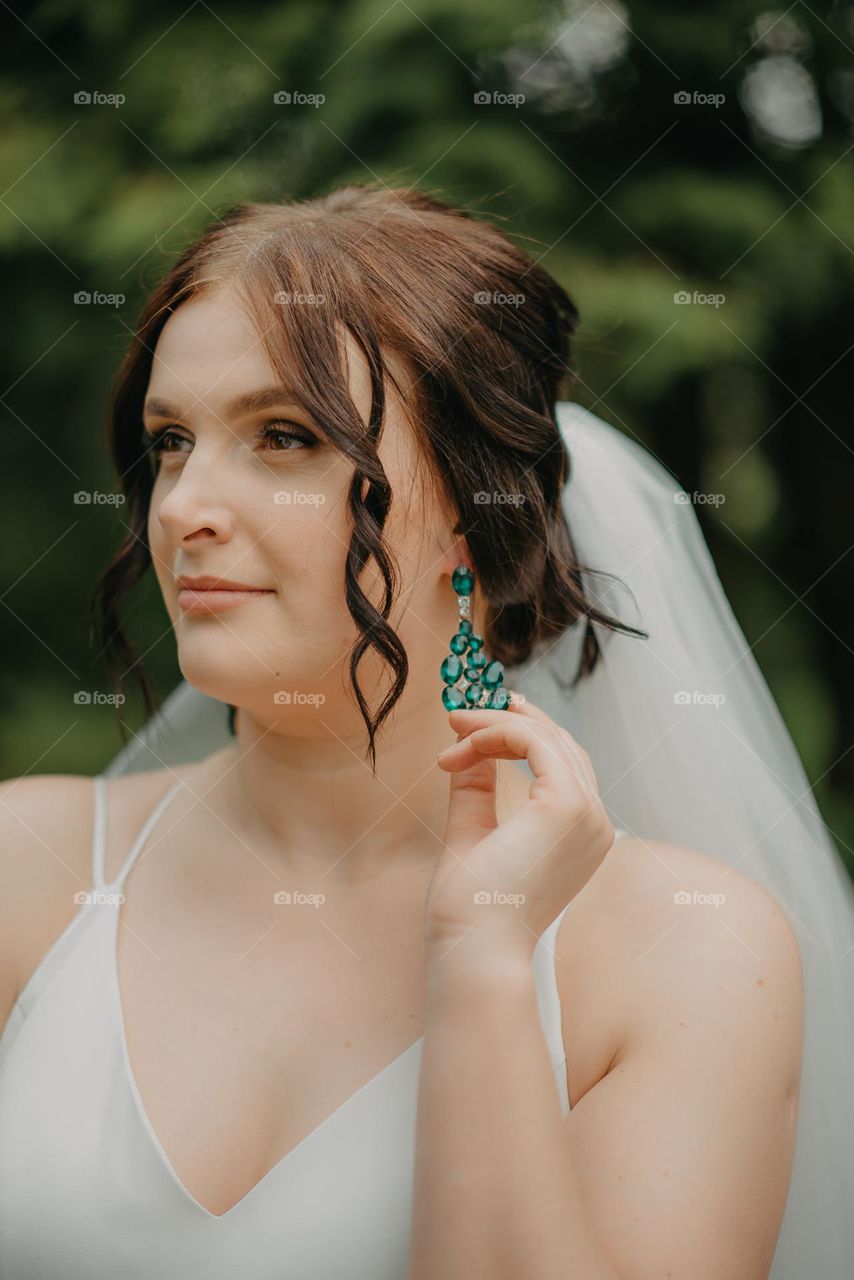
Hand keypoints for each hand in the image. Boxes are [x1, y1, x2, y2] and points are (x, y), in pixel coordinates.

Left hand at [425, 695, 614, 959]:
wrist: (473, 948)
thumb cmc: (471, 908)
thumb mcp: (473, 832)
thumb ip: (478, 790)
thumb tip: (472, 748)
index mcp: (580, 836)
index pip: (563, 765)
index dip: (522, 735)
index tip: (475, 726)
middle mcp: (593, 823)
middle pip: (560, 744)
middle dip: (508, 720)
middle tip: (462, 714)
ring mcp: (586, 813)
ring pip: (545, 736)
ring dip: (493, 725)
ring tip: (453, 729)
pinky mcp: (566, 805)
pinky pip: (532, 741)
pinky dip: (494, 734)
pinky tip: (461, 748)